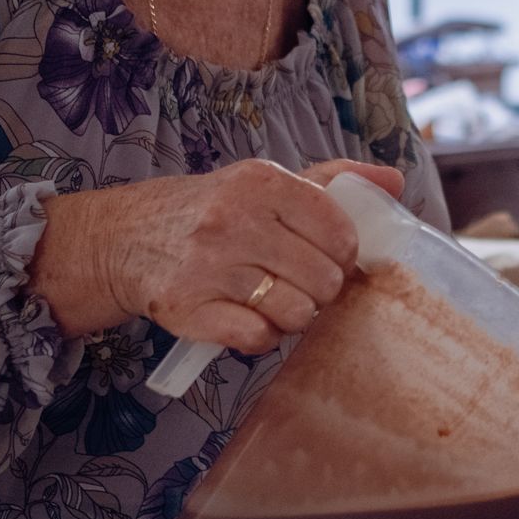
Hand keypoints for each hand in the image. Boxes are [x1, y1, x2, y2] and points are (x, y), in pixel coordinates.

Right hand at [36, 159, 403, 344]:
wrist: (125, 238)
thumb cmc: (211, 212)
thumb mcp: (264, 182)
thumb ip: (331, 180)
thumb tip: (393, 181)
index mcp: (262, 182)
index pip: (340, 231)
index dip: (344, 254)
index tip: (327, 257)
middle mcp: (235, 219)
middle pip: (325, 279)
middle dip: (321, 290)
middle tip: (298, 283)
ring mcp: (210, 266)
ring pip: (297, 313)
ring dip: (292, 315)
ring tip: (271, 299)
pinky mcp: (189, 308)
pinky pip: (258, 338)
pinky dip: (261, 336)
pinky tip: (246, 317)